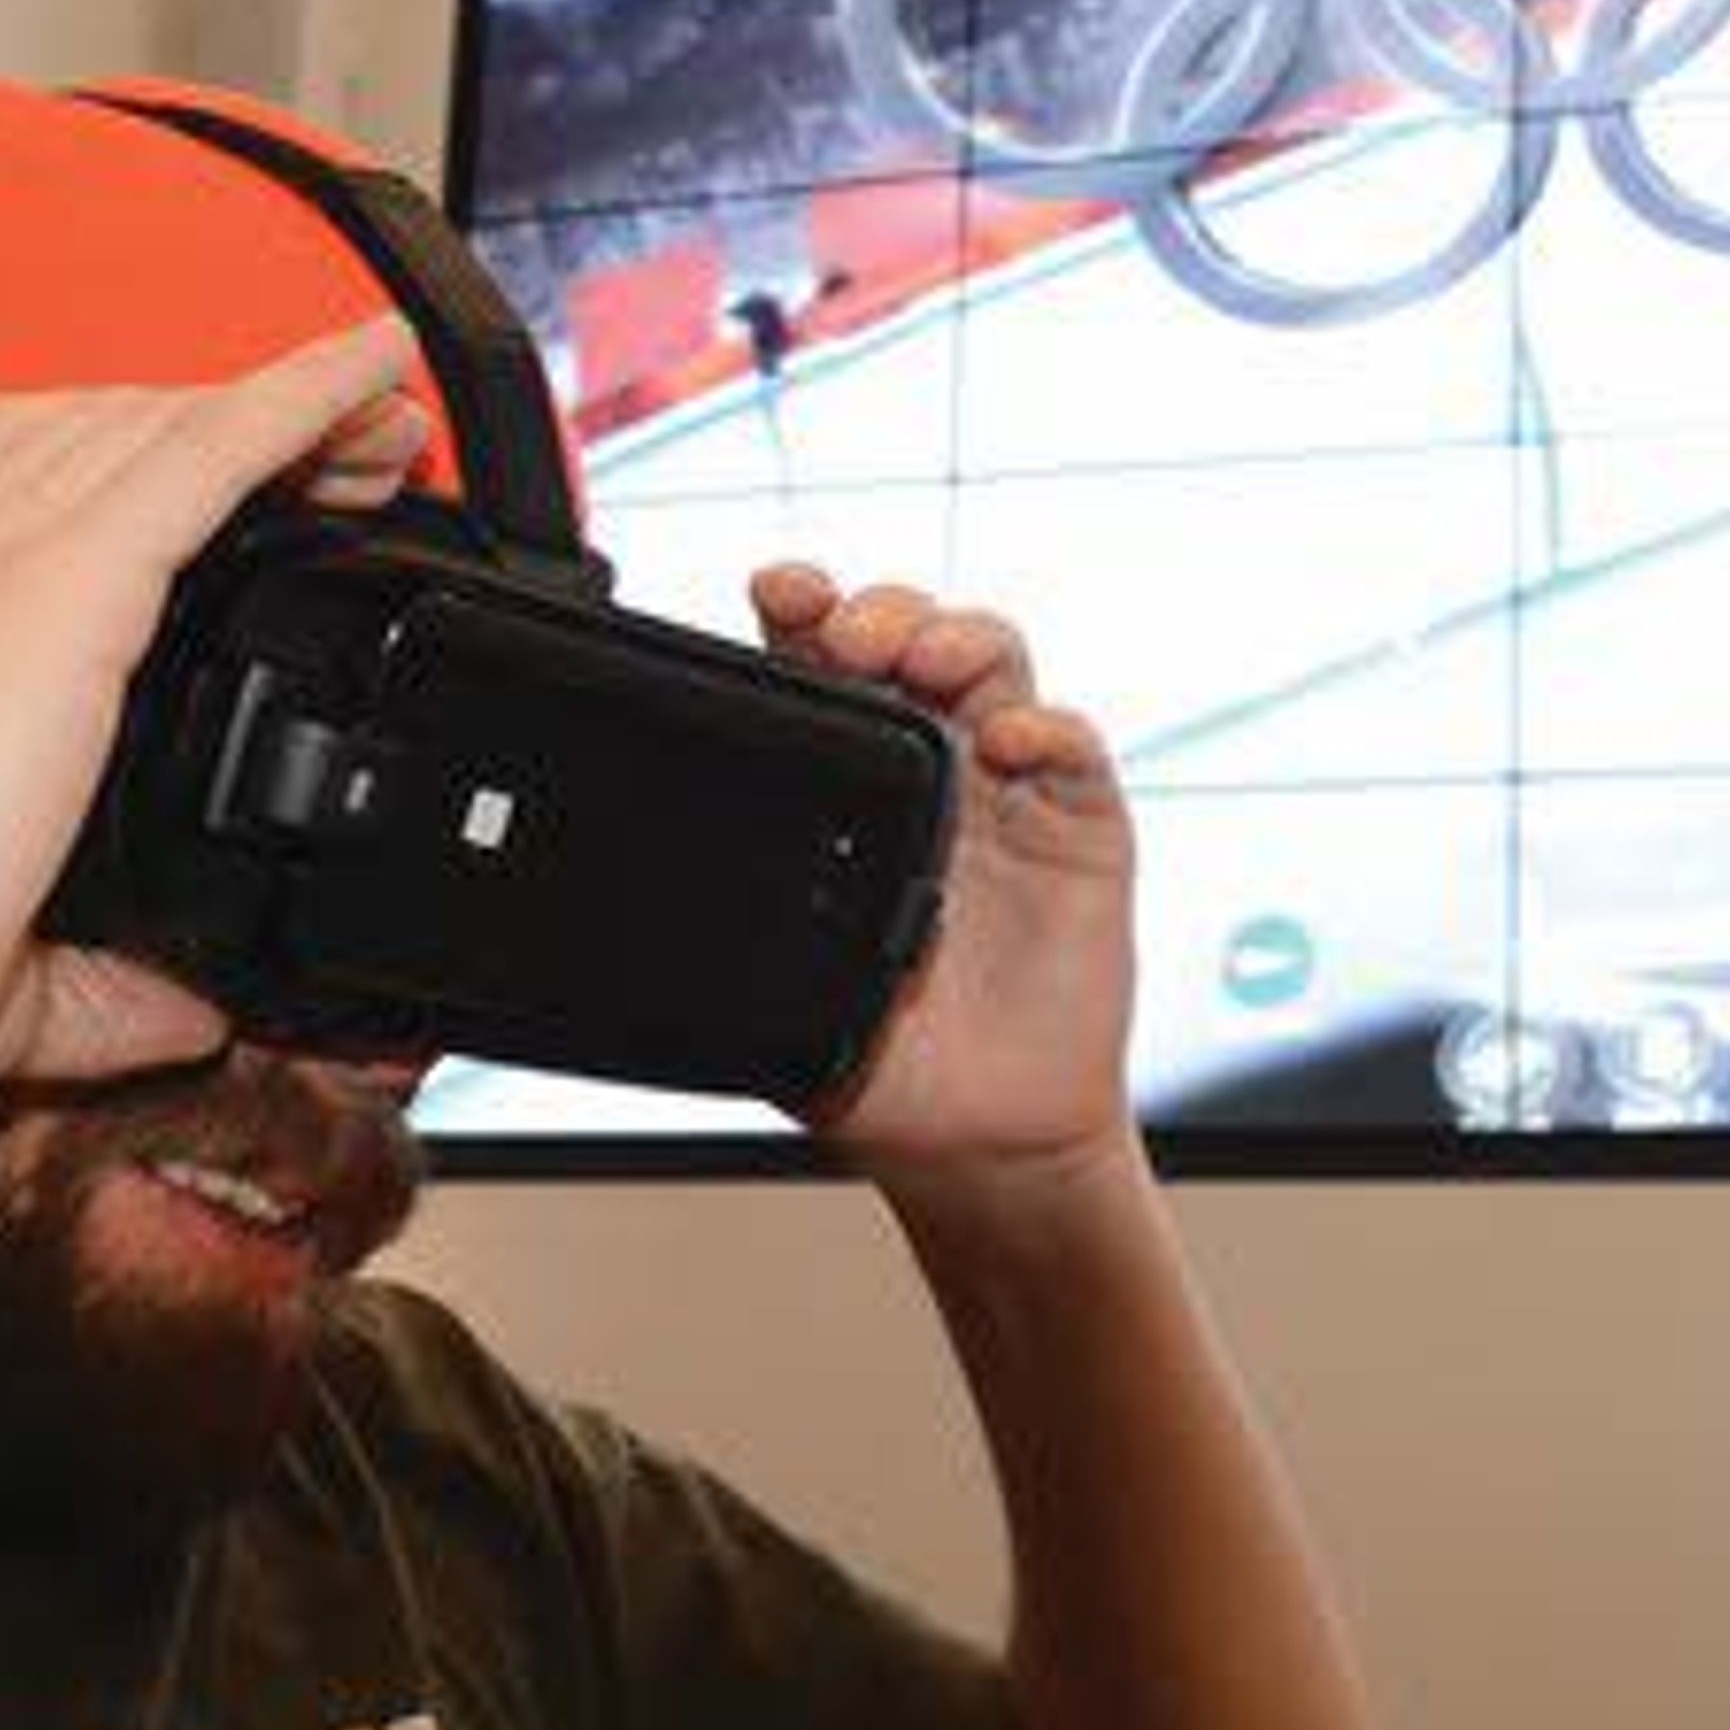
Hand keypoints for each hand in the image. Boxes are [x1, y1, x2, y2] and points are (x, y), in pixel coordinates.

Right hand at [0, 320, 434, 1124]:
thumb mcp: (12, 977)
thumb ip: (110, 981)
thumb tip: (190, 1010)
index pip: (27, 485)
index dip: (145, 459)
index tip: (247, 487)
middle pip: (110, 431)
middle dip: (238, 424)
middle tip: (356, 451)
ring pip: (164, 426)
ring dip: (290, 407)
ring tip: (387, 417)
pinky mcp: (60, 585)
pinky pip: (209, 448)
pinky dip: (300, 392)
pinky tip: (371, 364)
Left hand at [748, 567, 1138, 1191]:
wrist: (980, 1138)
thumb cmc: (885, 1059)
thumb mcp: (781, 993)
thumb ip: (736, 935)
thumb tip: (645, 899)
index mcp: (849, 787)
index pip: (821, 666)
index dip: (802, 613)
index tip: (776, 591)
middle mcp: (933, 765)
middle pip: (910, 634)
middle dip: (878, 609)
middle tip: (845, 632)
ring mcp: (1010, 786)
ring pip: (994, 659)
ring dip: (957, 634)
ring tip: (922, 657)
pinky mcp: (1083, 825)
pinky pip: (1073, 748)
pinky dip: (1045, 726)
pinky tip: (1008, 743)